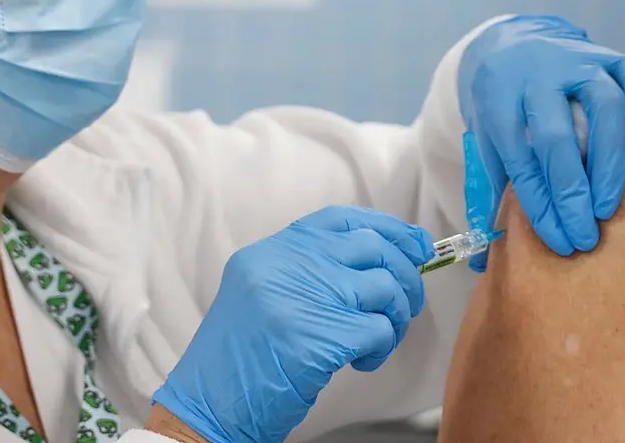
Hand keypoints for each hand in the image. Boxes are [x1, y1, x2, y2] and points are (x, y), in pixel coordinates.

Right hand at [151, 206, 433, 442]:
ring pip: (383, 287)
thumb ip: (308, 270)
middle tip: (407, 303)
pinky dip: (382, 349)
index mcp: (270, 251)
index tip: (414, 244)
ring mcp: (299, 298)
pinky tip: (362, 363)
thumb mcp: (262, 293)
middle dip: (405, 274)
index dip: (386, 227)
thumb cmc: (241, 357)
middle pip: (371, 247)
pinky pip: (378, 330)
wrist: (209, 404)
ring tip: (379, 340)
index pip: (340, 219)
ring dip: (396, 317)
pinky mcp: (316, 338)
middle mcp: (284, 264)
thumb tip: (381, 261)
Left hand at [459, 15, 624, 267]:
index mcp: (497, 99)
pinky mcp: (607, 53)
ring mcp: (574, 60)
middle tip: (584, 236)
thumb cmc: (500, 108)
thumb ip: (488, 193)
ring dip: (609, 162)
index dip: (540, 204)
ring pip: (603, 106)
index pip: (519, 158)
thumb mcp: (484, 141)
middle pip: (557, 137)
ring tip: (607, 206)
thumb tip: (484, 260)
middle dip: (571, 193)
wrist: (508, 47)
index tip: (558, 240)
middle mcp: (535, 76)